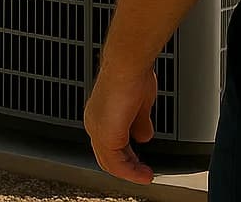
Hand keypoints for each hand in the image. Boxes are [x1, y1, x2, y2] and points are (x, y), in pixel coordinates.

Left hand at [83, 65, 157, 183]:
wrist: (129, 64)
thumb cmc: (133, 74)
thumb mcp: (139, 104)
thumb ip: (139, 123)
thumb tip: (144, 136)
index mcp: (100, 114)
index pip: (109, 142)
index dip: (125, 155)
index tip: (140, 161)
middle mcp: (94, 123)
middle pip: (107, 155)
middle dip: (127, 166)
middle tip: (144, 172)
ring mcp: (97, 130)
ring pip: (110, 162)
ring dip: (130, 172)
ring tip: (146, 175)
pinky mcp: (105, 136)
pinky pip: (116, 163)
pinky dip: (130, 172)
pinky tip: (142, 173)